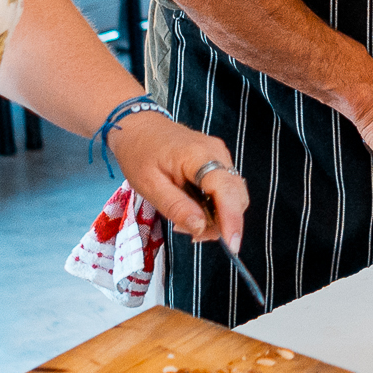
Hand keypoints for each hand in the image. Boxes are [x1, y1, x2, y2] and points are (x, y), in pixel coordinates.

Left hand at [109, 110, 248, 251]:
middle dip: (220, 222)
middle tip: (188, 233)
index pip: (226, 189)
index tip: (232, 247)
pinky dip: (212, 206)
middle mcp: (217, 153)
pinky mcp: (217, 160)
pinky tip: (190, 210)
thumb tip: (201, 228)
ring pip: (232, 195)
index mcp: (198, 155)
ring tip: (183, 221)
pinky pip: (224, 189)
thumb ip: (176, 206)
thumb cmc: (139, 153)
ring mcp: (219, 155)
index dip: (232, 219)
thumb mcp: (149, 185)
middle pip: (235, 196)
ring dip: (215, 216)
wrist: (137, 126)